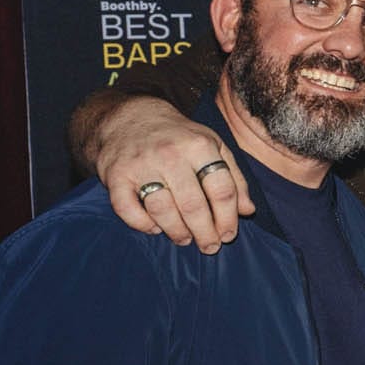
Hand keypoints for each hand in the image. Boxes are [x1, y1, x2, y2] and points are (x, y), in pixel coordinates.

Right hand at [94, 96, 251, 252]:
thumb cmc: (180, 138)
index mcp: (200, 146)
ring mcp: (141, 165)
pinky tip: (154, 228)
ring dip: (176, 231)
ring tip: (185, 238)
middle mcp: (170, 154)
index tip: (229, 235)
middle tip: (209, 246)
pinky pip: (127, 208)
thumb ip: (234, 178)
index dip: (228, 218)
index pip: (221, 190)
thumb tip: (248, 211)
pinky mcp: (115, 175)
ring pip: (162, 210)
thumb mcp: (214, 147)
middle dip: (205, 233)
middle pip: (193, 205)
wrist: (130, 118)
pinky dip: (141, 224)